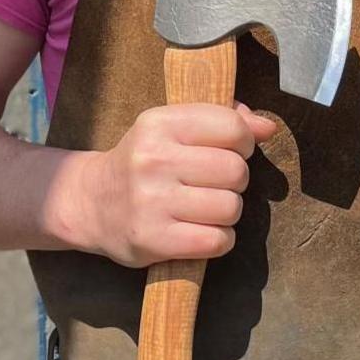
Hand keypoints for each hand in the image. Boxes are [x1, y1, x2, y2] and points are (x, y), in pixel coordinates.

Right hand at [67, 102, 277, 268]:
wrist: (91, 203)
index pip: (231, 127)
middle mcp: (153, 159)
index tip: (233, 150)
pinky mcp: (153, 239)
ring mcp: (151, 201)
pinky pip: (217, 240)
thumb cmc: (143, 162)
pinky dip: (219, 239)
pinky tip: (201, 231)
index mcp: (159, 123)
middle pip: (235, 170)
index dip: (244, 141)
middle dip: (235, 179)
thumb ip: (221, 119)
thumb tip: (268, 127)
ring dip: (227, 211)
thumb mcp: (171, 128)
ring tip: (206, 208)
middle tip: (215, 183)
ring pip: (230, 207)